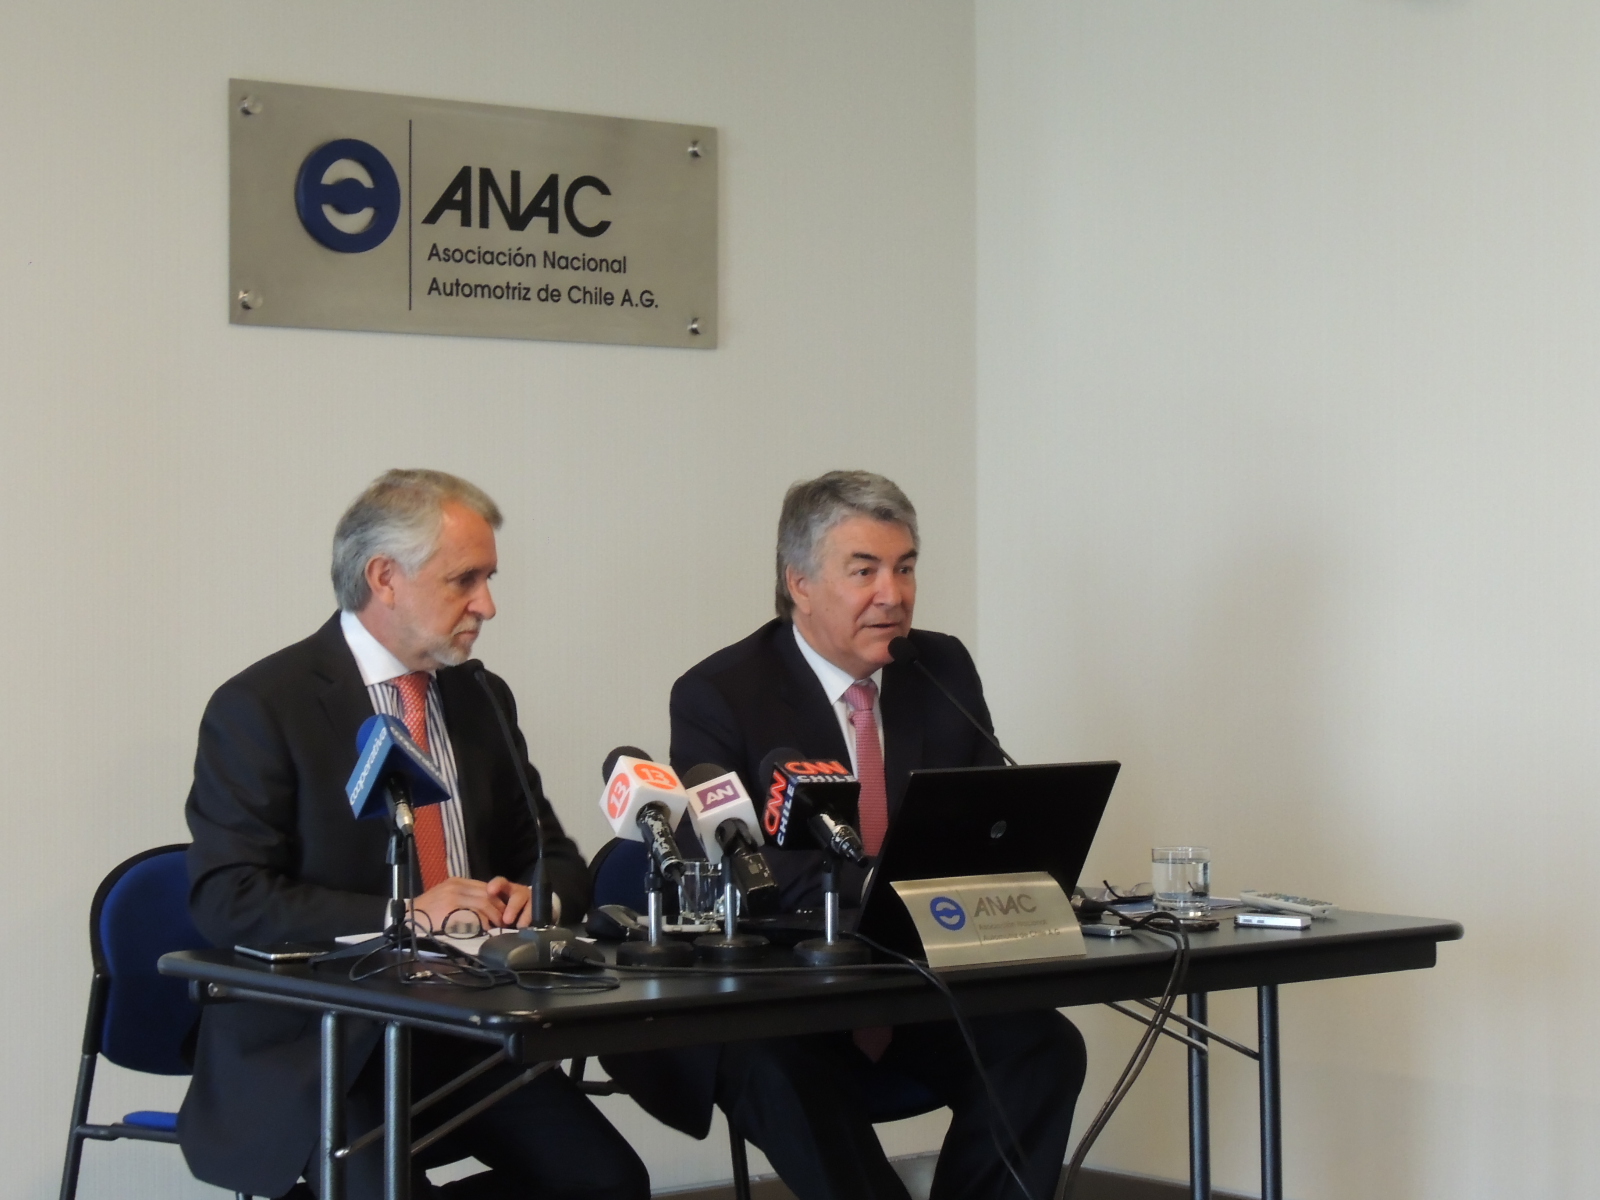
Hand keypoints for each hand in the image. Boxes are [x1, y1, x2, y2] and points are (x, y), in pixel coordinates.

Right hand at [411, 876, 529, 932]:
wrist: (406, 917)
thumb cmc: (427, 911)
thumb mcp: (446, 897)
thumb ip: (464, 898)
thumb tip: (487, 908)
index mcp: (457, 882)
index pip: (485, 887)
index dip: (497, 900)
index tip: (503, 911)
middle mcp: (456, 886)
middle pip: (487, 895)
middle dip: (499, 909)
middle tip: (504, 922)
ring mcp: (453, 897)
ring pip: (484, 904)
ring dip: (494, 917)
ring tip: (497, 928)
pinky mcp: (450, 910)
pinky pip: (473, 915)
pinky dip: (483, 923)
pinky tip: (485, 930)